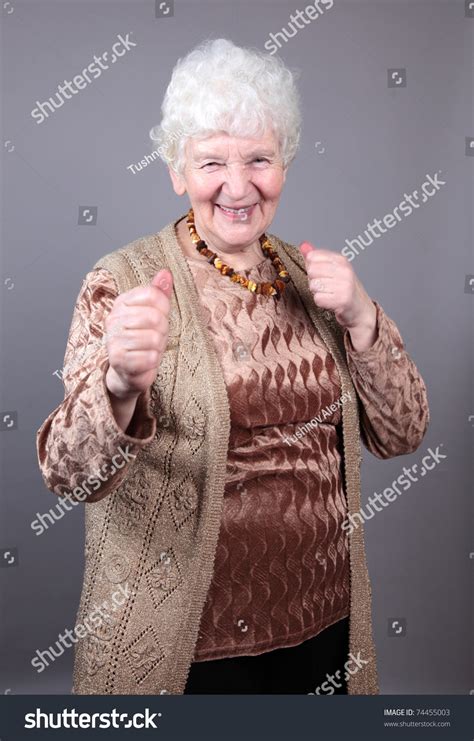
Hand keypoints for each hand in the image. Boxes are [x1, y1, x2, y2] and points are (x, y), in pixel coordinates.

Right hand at [105, 269, 172, 399]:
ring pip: (154, 338)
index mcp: (122, 303)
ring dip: (158, 347)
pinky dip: (154, 361)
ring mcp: (114, 341)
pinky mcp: (119, 362)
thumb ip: (158, 293)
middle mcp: (114, 320)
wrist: (127, 371)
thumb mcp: (153, 313)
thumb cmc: (142, 339)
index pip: (153, 294)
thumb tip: (166, 273)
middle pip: (155, 317)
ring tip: (149, 349)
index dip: (164, 308)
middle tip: (155, 337)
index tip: (160, 317)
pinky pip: (150, 357)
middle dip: (162, 330)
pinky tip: (146, 361)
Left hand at [299, 242, 375, 331]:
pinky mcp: (342, 300)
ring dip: (318, 292)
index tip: (323, 274)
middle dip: (314, 281)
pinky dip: (321, 302)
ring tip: (329, 294)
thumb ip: (316, 257)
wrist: (360, 309)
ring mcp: (344, 285)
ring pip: (313, 286)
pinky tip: (331, 302)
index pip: (312, 257)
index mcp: (341, 260)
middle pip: (311, 271)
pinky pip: (318, 299)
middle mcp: (344, 270)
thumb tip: (303, 245)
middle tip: (326, 286)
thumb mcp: (333, 269)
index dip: (312, 267)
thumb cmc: (344, 288)